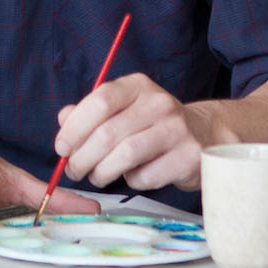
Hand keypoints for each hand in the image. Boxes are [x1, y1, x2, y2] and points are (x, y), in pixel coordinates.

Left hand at [55, 73, 220, 192]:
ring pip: (125, 156)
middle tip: (74, 171)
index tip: (62, 148)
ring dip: (101, 172)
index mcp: (138, 86)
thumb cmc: (153, 124)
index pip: (100, 100)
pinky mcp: (188, 158)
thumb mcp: (123, 109)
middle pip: (107, 133)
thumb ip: (90, 112)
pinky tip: (132, 176)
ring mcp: (177, 130)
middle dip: (82, 158)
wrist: (205, 134)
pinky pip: (146, 176)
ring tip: (97, 177)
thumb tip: (64, 119)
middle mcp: (159, 103)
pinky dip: (131, 181)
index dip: (75, 127)